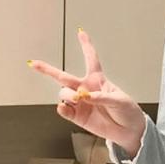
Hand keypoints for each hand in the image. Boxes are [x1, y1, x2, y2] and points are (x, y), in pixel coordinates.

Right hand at [28, 29, 145, 150]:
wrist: (129, 130)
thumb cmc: (127, 111)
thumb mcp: (119, 100)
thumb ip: (101, 97)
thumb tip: (85, 97)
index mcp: (98, 80)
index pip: (91, 59)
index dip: (86, 46)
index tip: (80, 32)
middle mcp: (86, 89)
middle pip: (64, 77)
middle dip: (48, 70)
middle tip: (34, 64)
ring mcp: (81, 103)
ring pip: (64, 93)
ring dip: (68, 95)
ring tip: (79, 99)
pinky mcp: (78, 117)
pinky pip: (64, 110)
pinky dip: (63, 108)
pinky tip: (66, 107)